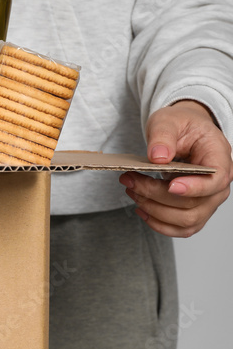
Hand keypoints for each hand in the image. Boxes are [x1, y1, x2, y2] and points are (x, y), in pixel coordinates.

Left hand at [120, 100, 232, 236]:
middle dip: (156, 195)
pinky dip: (159, 224)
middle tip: (130, 179)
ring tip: (132, 190)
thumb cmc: (181, 125)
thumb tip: (158, 157)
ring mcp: (208, 201)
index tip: (171, 186)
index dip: (195, 188)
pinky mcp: (195, 210)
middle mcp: (218, 184)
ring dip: (154, 210)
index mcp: (219, 158)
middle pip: (194, 203)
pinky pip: (182, 228)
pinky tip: (141, 209)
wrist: (183, 133)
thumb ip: (163, 135)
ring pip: (186, 220)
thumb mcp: (168, 120)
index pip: (216, 180)